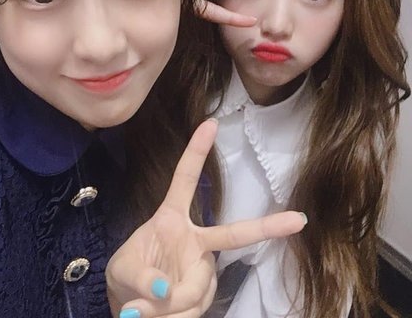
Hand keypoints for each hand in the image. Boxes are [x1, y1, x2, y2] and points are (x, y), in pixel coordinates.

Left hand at [106, 119, 306, 317]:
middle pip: (231, 235)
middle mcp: (195, 240)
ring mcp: (204, 267)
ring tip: (145, 308)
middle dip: (267, 226)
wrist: (132, 306)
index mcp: (170, 219)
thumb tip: (165, 290)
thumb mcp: (122, 271)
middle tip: (298, 220)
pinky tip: (159, 315)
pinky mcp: (205, 293)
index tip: (211, 122)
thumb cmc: (127, 276)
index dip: (197, 152)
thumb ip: (140, 278)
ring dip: (170, 306)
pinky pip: (195, 309)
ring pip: (200, 286)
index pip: (184, 180)